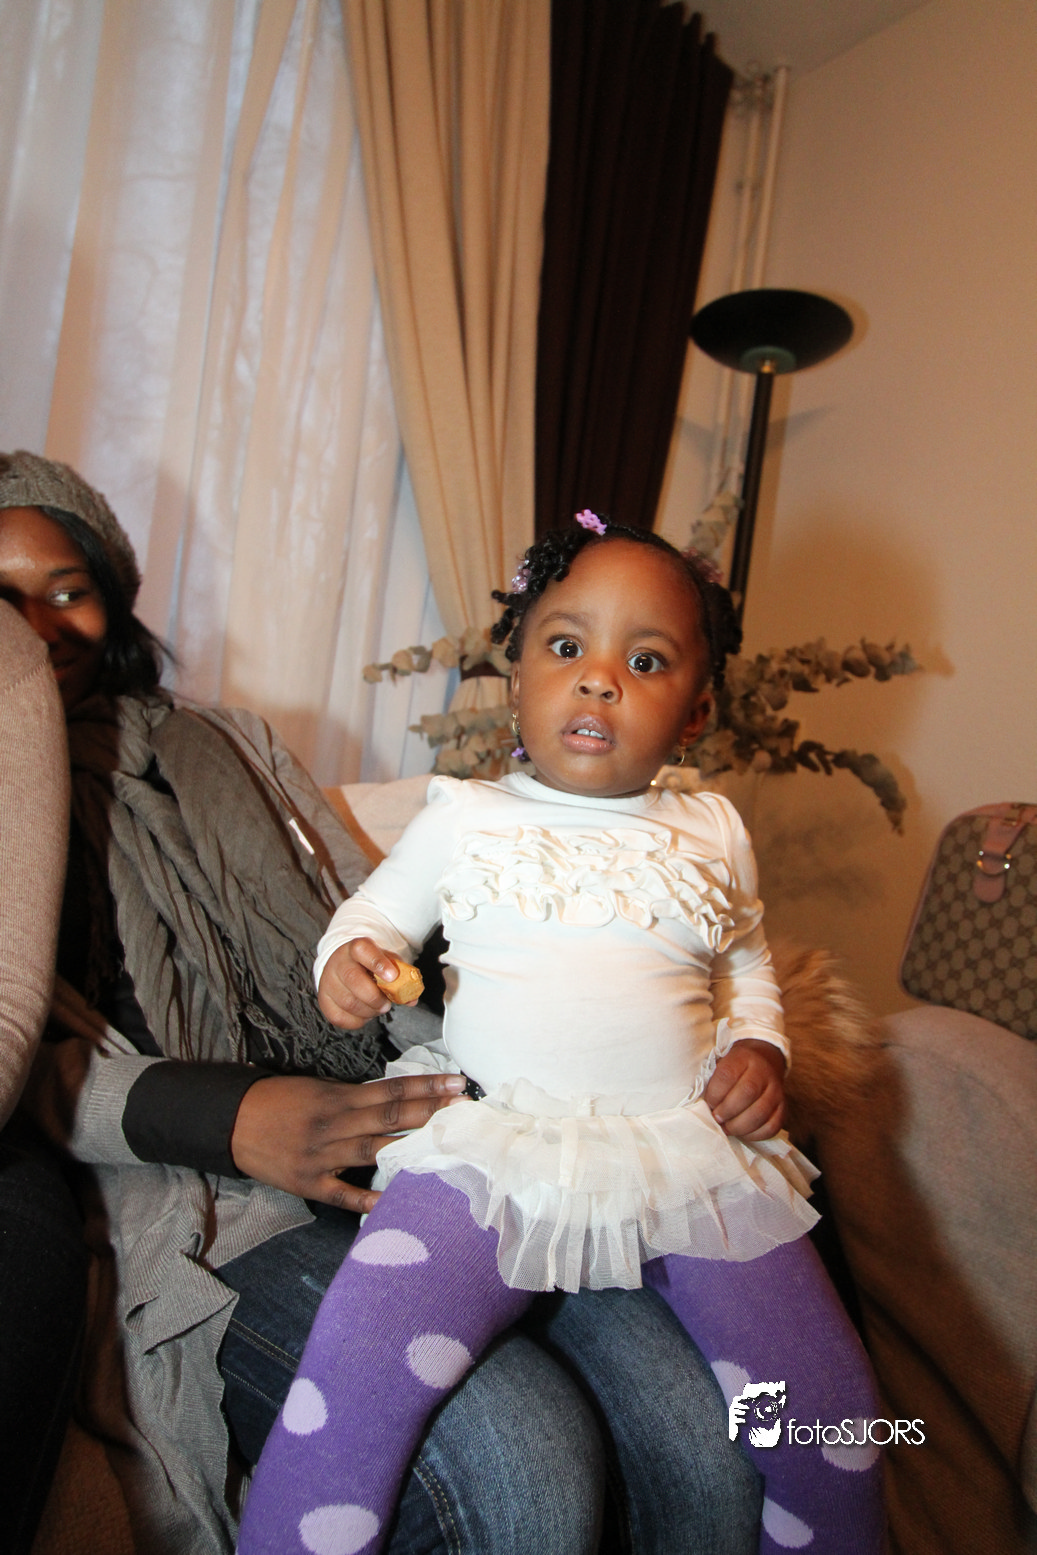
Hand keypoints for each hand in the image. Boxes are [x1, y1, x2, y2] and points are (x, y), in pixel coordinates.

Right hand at [229, 1071, 465, 1211]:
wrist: (232, 1121)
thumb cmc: (278, 1100)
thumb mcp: (316, 1088)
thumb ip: (353, 1097)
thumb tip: (395, 1099)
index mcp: (337, 1097)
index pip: (391, 1090)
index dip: (425, 1087)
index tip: (455, 1083)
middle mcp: (334, 1124)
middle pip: (390, 1117)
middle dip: (430, 1112)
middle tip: (464, 1108)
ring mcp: (322, 1156)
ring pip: (374, 1150)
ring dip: (411, 1147)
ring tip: (443, 1144)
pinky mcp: (309, 1183)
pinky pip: (344, 1193)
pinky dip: (368, 1198)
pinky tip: (395, 1201)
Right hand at [318, 939, 409, 1029]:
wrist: (344, 966)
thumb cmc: (369, 966)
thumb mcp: (387, 962)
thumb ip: (401, 977)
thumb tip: (411, 998)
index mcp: (356, 948)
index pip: (363, 950)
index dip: (378, 963)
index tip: (393, 976)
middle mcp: (338, 962)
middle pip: (353, 979)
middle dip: (374, 997)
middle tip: (387, 1005)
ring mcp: (328, 982)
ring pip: (348, 1002)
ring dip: (368, 1011)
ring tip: (378, 1009)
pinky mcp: (324, 1001)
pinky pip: (340, 1018)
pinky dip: (358, 1021)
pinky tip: (365, 1014)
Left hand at [704, 1039, 785, 1140]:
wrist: (763, 1062)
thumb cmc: (734, 1069)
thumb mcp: (722, 1064)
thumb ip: (712, 1081)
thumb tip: (699, 1106)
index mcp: (743, 1058)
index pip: (728, 1074)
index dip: (715, 1093)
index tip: (708, 1103)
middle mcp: (763, 1072)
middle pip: (747, 1092)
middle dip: (727, 1110)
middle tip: (716, 1118)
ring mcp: (776, 1090)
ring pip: (760, 1112)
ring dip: (739, 1125)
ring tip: (727, 1128)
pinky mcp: (783, 1108)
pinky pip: (772, 1126)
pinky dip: (755, 1134)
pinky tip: (742, 1133)